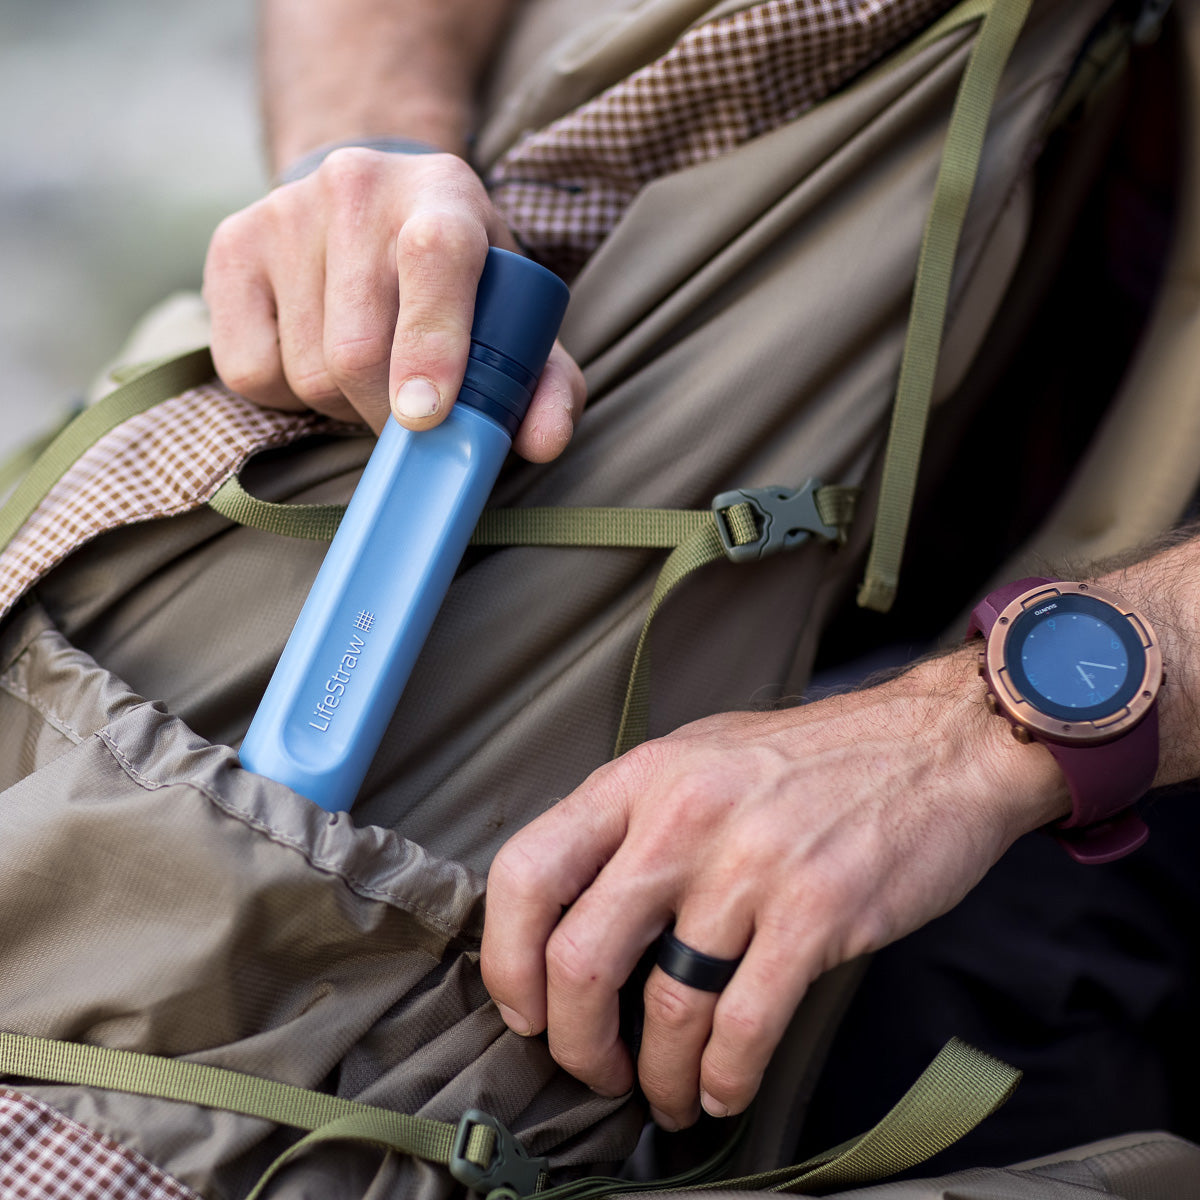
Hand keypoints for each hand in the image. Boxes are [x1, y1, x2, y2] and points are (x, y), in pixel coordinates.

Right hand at [203, 147, 584, 461]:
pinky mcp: (230, 246)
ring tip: (369, 378)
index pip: (435, 259)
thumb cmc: (460, 277)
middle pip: (357, 348)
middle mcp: (358, 187)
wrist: (369, 199)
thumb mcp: (516, 315)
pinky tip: (315, 361)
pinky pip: (251, 370)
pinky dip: (288, 396)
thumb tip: (542, 442)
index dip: (431, 344)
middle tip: (413, 423)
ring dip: (343, 406)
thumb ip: (544, 382)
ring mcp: (284, 212)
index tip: (426, 416)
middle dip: (388, 415)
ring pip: (306, 370)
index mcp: (443, 193)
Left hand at [481, 648, 1068, 1129]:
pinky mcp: (816, 911)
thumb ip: (633, 824)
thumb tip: (574, 917)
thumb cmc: (811, 761)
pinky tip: (723, 1089)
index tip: (524, 1008)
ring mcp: (749, 864)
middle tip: (593, 1068)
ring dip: (658, 1075)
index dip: (506, 958)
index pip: (525, 870)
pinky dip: (724, 1077)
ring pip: (665, 1007)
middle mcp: (681, 816)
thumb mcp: (699, 759)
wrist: (936, 745)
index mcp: (640, 777)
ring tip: (668, 1092)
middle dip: (574, 1042)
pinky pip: (744, 1025)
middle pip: (580, 957)